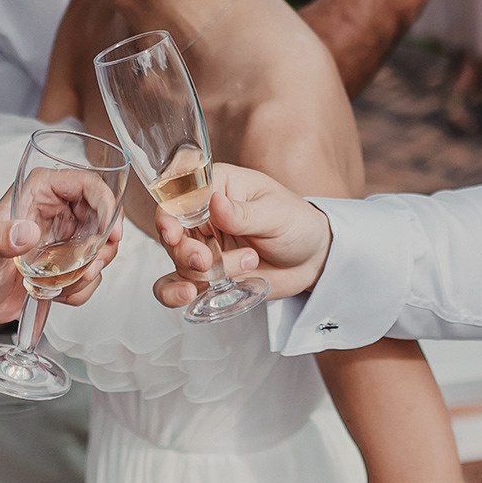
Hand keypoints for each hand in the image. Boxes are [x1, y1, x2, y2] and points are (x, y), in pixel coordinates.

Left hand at [0, 195, 119, 323]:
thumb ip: (0, 240)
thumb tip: (26, 232)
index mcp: (38, 191)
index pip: (88, 184)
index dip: (107, 205)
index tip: (110, 234)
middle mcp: (55, 210)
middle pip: (104, 216)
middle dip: (103, 246)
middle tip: (89, 266)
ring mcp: (62, 237)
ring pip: (102, 247)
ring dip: (91, 270)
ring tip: (63, 283)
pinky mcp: (65, 262)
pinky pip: (90, 272)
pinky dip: (81, 287)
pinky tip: (56, 293)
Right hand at [151, 162, 330, 308]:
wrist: (313, 259)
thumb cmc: (297, 224)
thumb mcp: (276, 214)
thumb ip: (243, 213)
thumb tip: (215, 201)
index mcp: (217, 186)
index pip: (179, 194)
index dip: (168, 214)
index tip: (173, 232)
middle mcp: (203, 215)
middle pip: (172, 233)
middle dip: (185, 251)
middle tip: (207, 260)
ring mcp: (203, 246)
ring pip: (177, 262)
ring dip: (197, 273)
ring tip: (230, 274)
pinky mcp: (206, 274)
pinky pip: (177, 285)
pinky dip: (175, 293)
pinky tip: (188, 295)